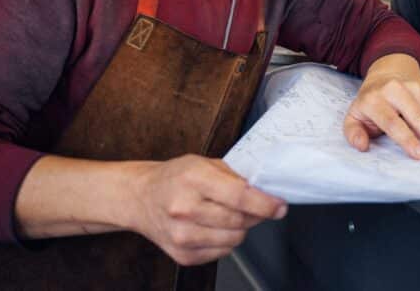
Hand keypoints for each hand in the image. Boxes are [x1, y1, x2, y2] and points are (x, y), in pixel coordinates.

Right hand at [129, 154, 286, 265]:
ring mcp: (181, 235)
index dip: (265, 203)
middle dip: (255, 214)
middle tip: (254, 206)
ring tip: (228, 214)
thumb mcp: (204, 163)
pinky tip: (213, 227)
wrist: (140, 197)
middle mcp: (184, 208)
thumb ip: (234, 177)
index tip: (279, 206)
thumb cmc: (175, 177)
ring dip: (239, 229)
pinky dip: (225, 241)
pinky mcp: (182, 255)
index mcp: (193, 179)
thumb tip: (265, 192)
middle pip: (239, 221)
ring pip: (233, 240)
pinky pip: (221, 253)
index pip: (239, 196)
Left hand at [343, 54, 419, 159]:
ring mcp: (412, 86)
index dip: (407, 140)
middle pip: (417, 117)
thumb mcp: (354, 118)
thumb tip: (361, 145)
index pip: (392, 123)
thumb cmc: (369, 104)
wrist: (384, 75)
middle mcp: (394, 89)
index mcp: (373, 99)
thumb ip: (353, 134)